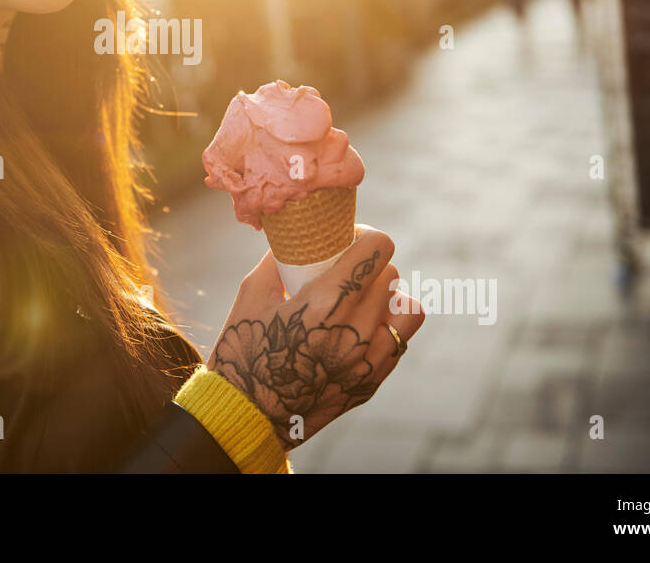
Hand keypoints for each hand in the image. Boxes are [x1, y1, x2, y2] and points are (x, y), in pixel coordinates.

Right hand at [206, 224, 424, 450]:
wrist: (244, 417)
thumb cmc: (241, 351)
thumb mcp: (250, 295)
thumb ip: (279, 259)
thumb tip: (296, 233)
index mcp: (322, 305)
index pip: (376, 250)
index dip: (366, 237)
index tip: (352, 240)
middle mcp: (352, 334)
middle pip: (391, 274)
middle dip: (371, 265)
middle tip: (349, 269)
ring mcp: (365, 363)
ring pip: (408, 308)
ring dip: (389, 297)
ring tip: (364, 299)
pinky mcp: (369, 384)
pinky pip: (400, 341)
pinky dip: (387, 327)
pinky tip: (362, 327)